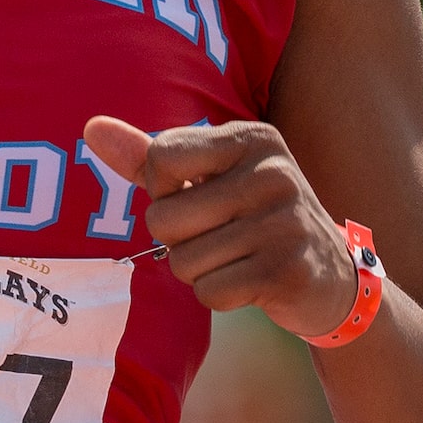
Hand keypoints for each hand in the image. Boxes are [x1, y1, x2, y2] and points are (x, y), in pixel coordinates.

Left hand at [82, 116, 360, 340]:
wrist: (331, 275)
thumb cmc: (253, 219)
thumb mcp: (210, 178)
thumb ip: (150, 157)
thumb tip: (91, 127)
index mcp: (251, 138)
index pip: (161, 158)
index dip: (162, 191)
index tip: (195, 197)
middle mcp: (272, 172)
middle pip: (164, 218)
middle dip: (177, 241)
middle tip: (218, 238)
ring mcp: (284, 222)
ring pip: (184, 261)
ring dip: (199, 272)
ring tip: (236, 259)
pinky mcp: (288, 270)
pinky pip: (210, 292)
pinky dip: (219, 296)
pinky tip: (250, 282)